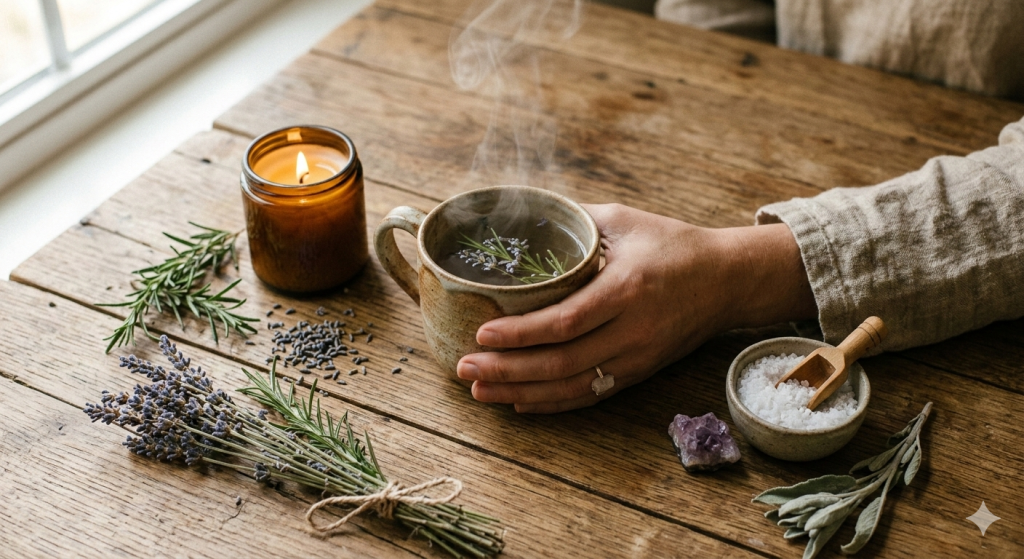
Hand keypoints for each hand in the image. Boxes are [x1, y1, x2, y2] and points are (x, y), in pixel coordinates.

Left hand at [456, 203, 815, 412]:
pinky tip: (519, 402)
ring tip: (480, 390)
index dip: (520, 334)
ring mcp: (637, 358)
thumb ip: (573, 220)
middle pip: (562, 363)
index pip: (565, 321)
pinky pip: (590, 395)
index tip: (481, 335)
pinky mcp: (639, 373)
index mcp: (626, 288)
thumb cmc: (671, 243)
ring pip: (572, 387)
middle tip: (464, 369)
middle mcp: (632, 330)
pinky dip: (552, 403)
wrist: (727, 280)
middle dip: (507, 370)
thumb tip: (519, 213)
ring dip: (521, 393)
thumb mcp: (623, 219)